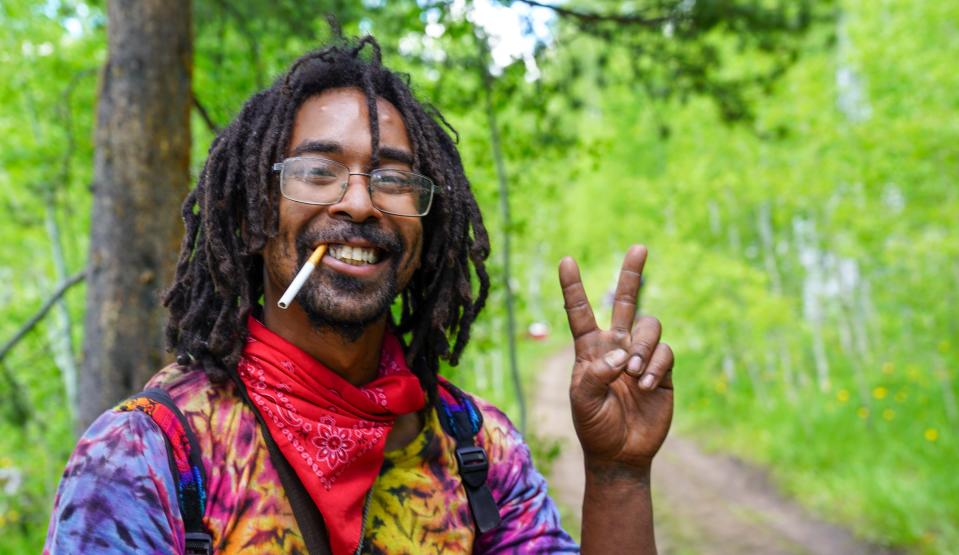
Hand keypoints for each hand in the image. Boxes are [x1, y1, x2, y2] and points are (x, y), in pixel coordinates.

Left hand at [559, 245, 673, 472]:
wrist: (621, 452)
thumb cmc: (594, 425)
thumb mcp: (582, 400)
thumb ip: (595, 373)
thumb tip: (621, 352)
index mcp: (590, 348)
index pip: (580, 311)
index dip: (573, 286)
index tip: (565, 260)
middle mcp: (616, 345)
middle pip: (625, 301)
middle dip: (632, 274)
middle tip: (639, 247)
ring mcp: (641, 355)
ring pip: (649, 326)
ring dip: (643, 345)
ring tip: (634, 373)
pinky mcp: (662, 370)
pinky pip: (665, 352)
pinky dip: (655, 365)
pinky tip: (646, 384)